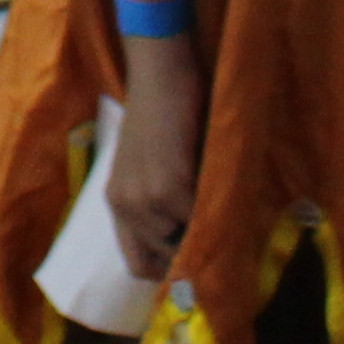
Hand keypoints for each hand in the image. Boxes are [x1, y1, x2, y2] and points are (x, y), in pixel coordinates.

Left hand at [100, 30, 206, 287]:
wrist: (160, 73)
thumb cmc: (160, 111)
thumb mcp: (148, 166)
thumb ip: (161, 202)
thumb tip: (192, 239)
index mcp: (116, 202)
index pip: (137, 263)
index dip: (167, 270)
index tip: (193, 265)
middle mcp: (125, 206)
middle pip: (162, 261)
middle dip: (189, 255)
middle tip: (216, 243)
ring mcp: (146, 199)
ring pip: (185, 242)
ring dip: (203, 232)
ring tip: (223, 217)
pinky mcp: (171, 187)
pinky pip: (200, 220)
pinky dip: (216, 215)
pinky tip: (227, 198)